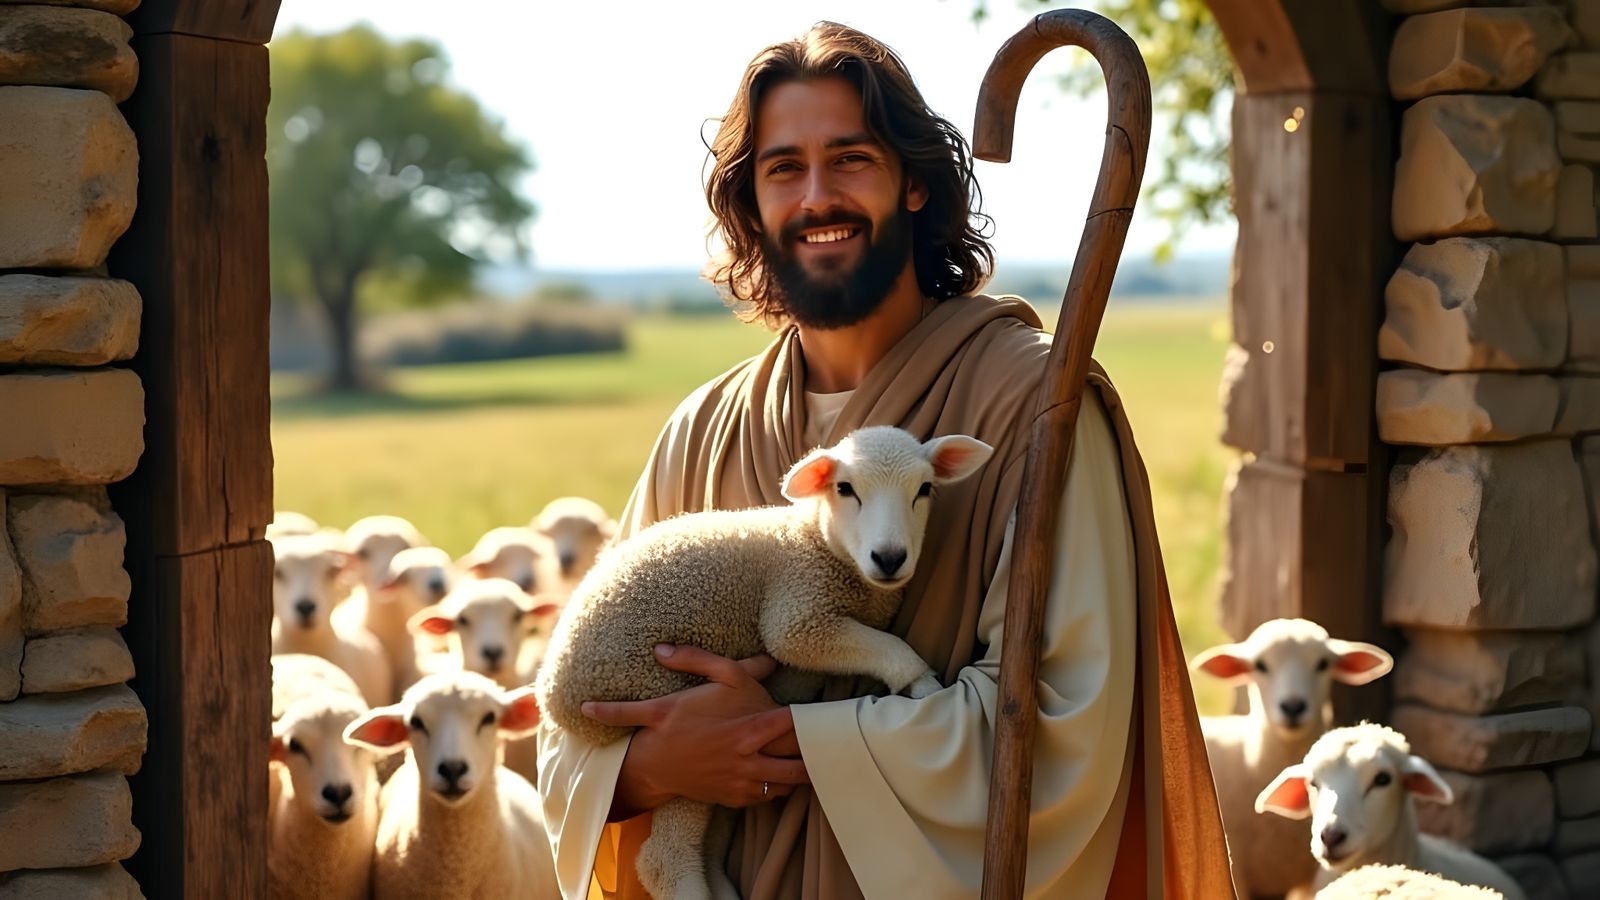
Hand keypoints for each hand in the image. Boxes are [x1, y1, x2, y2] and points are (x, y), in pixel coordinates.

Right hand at [583, 644, 808, 818]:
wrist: (652, 762)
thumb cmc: (678, 719)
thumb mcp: (704, 684)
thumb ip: (731, 662)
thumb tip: (760, 652)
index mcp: (747, 730)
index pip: (794, 725)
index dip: (811, 719)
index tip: (821, 713)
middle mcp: (750, 761)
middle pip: (800, 759)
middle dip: (816, 748)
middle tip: (827, 736)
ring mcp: (744, 783)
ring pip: (790, 781)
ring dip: (801, 768)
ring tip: (811, 755)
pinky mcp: (738, 798)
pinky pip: (772, 796)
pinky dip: (781, 784)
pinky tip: (783, 768)